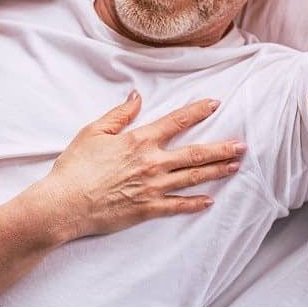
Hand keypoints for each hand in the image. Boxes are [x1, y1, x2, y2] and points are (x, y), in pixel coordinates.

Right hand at [36, 92, 244, 242]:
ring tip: (234, 166)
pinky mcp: (148, 209)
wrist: (65, 203)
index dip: (198, 111)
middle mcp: (152, 163)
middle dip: (221, 148)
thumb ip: (119, 114)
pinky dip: (195, 203)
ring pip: (193, 178)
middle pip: (195, 153)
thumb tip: (137, 96)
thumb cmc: (75, 167)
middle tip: (242, 145)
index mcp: (139, 140)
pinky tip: (210, 201)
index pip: (176, 121)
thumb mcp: (93, 132)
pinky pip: (178, 206)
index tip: (215, 104)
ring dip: (216, 171)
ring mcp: (153, 188)